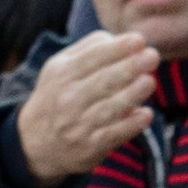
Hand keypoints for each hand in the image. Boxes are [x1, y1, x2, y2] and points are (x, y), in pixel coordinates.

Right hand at [15, 30, 158, 185]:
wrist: (34, 143)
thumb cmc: (58, 95)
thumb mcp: (60, 67)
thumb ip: (88, 49)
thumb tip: (122, 40)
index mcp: (62, 74)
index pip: (92, 58)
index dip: (117, 49)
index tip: (139, 40)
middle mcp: (68, 99)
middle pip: (103, 81)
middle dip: (129, 68)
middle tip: (152, 57)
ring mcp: (78, 125)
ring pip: (109, 109)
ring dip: (132, 95)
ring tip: (149, 82)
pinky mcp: (89, 148)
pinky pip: (112, 135)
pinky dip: (130, 126)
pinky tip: (145, 115)